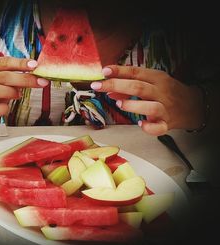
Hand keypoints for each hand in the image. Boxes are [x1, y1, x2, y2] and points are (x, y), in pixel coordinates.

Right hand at [0, 57, 48, 131]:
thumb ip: (12, 77)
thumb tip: (34, 75)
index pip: (3, 62)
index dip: (20, 63)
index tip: (35, 65)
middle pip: (3, 76)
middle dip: (25, 78)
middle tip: (40, 82)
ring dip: (10, 92)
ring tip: (17, 95)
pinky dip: (4, 109)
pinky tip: (4, 108)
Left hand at [90, 65, 204, 135]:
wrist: (193, 105)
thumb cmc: (166, 92)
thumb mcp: (151, 83)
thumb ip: (129, 86)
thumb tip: (108, 90)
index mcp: (157, 78)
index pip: (136, 72)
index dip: (119, 71)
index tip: (104, 71)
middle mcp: (161, 92)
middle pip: (138, 87)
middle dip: (116, 85)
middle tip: (97, 86)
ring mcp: (165, 109)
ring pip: (150, 107)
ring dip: (133, 105)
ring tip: (118, 104)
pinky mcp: (167, 124)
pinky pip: (159, 127)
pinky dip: (149, 127)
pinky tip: (140, 125)